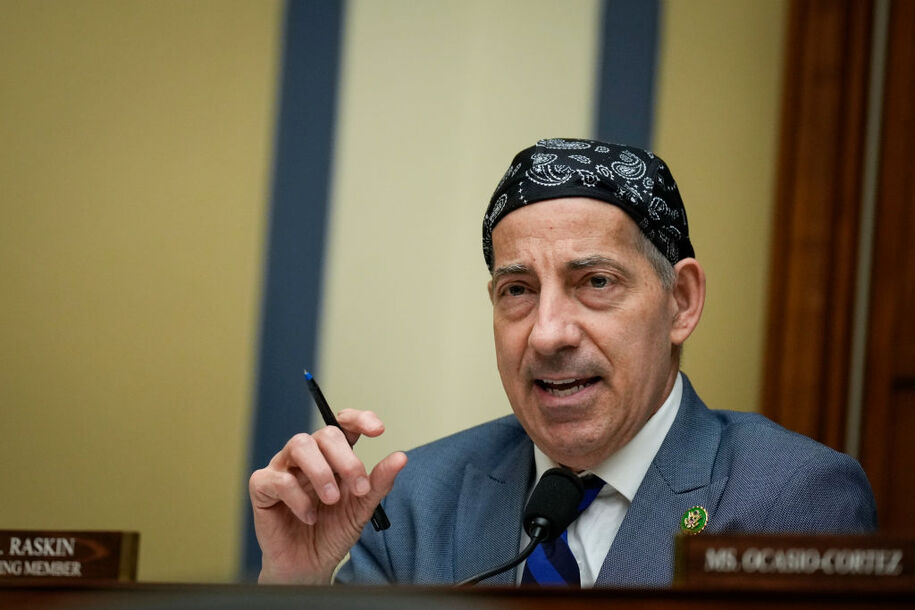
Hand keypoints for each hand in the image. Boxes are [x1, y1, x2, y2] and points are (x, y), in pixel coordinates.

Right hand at [248, 409, 406, 583]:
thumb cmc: (333, 531)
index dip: (360, 419)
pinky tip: (310, 517)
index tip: (379, 430)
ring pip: (299, 445)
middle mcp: (308, 456)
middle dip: (346, 459)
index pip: (344, 424)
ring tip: (332, 500)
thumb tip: (401, 457)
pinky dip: (298, 498)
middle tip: (359, 487)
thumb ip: (378, 482)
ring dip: (321, 472)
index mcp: (333, 456)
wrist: (310, 566)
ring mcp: (283, 468)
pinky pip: (278, 478)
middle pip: (325, 434)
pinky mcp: (263, 486)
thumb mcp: (362, 507)